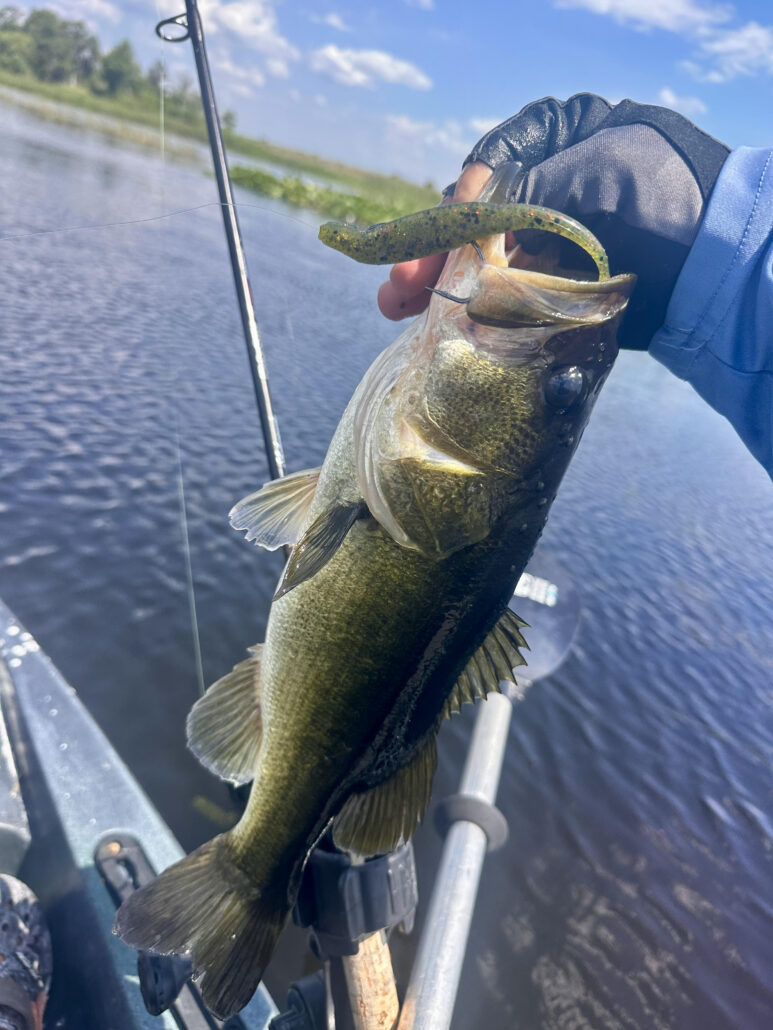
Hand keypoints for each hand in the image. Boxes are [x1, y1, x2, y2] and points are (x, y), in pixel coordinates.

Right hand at [378, 93, 729, 348]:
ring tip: (397, 308)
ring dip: (439, 285)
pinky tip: (439, 323)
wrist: (709, 266)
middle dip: (433, 254)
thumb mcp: (587, 178)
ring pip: (480, 261)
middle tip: (398, 288)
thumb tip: (463, 213)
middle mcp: (546, 190)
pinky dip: (471, 307)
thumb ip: (520, 192)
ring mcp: (548, 240)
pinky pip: (501, 292)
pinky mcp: (552, 284)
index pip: (487, 171)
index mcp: (556, 145)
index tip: (440, 237)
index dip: (456, 207)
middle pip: (473, 222)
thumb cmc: (657, 202)